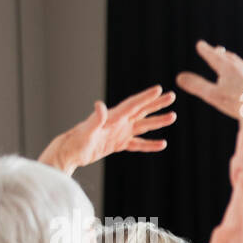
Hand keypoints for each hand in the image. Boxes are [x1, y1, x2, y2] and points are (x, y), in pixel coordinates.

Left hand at [38, 85, 175, 173]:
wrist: (70, 152)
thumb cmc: (77, 140)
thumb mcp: (87, 130)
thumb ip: (96, 118)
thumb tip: (100, 105)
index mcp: (114, 117)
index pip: (134, 105)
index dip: (147, 97)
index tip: (159, 89)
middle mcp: (118, 122)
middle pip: (142, 111)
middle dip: (157, 103)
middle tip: (172, 96)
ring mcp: (119, 133)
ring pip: (143, 126)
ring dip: (158, 121)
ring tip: (173, 116)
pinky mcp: (117, 144)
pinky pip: (138, 144)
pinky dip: (150, 144)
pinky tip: (162, 144)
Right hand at [176, 40, 242, 130]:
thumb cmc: (236, 104)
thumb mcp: (212, 95)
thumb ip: (196, 85)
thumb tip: (179, 77)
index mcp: (228, 67)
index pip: (213, 55)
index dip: (205, 50)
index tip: (200, 44)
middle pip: (230, 58)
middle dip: (222, 54)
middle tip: (217, 50)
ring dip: (238, 62)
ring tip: (234, 61)